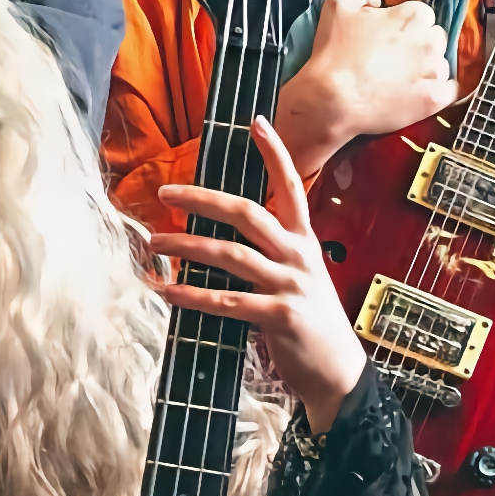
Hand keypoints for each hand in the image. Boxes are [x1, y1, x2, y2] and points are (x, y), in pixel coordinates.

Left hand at [149, 114, 364, 434]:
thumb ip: (271, 253)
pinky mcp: (280, 315)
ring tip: (154, 243)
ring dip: (186, 246)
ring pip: (230, 254)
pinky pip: (227, 300)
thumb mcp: (300, 277)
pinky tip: (167, 291)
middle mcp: (298, 255)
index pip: (292, 185)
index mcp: (304, 240)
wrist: (340, 374)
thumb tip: (222, 235)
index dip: (274, 152)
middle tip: (166, 192)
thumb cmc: (312, 322)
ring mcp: (290, 284)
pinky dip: (192, 295)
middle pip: (247, 212)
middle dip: (202, 199)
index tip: (255, 121)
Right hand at [269, 0, 454, 178]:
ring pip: (441, 64)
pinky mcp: (435, 99)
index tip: (388, 37)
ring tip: (401, 79)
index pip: (421, 15)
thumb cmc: (334, 52)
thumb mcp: (337, 5)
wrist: (333, 99)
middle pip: (435, 38)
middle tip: (394, 58)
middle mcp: (430, 41)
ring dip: (426, 69)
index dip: (403, 26)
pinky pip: (448, 91)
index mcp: (413, 15)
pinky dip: (436, 91)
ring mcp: (435, 71)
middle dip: (419, 45)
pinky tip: (418, 93)